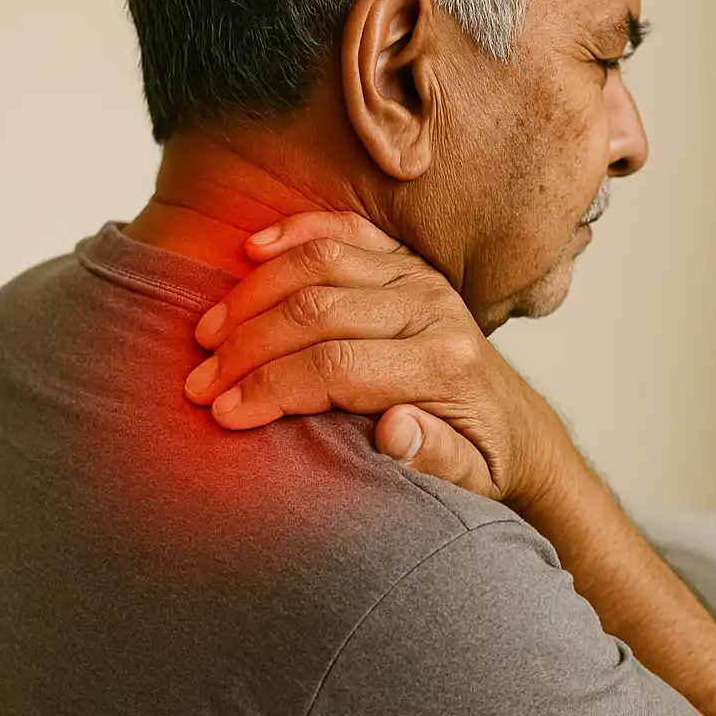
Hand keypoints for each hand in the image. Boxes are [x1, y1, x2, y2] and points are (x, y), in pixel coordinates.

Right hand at [184, 209, 555, 504]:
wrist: (518, 429)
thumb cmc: (482, 461)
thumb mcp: (470, 482)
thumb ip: (436, 460)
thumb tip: (394, 428)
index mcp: (444, 367)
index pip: (337, 366)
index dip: (271, 387)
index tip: (222, 413)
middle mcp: (433, 311)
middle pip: (318, 312)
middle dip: (247, 348)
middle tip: (198, 382)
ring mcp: (420, 279)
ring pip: (322, 263)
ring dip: (254, 294)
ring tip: (208, 333)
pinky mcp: (409, 263)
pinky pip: (346, 232)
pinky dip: (294, 233)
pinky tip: (250, 250)